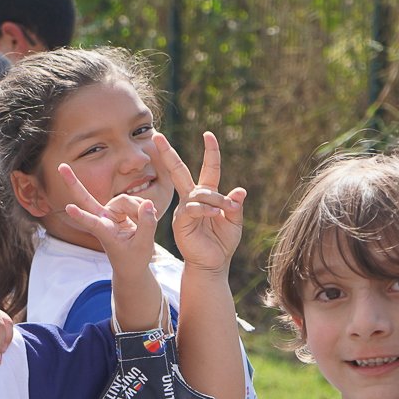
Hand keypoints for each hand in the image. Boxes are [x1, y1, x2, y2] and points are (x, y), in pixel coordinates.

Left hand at [54, 163, 159, 280]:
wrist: (131, 265)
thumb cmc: (133, 259)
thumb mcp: (143, 246)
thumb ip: (146, 224)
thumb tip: (148, 203)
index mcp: (104, 233)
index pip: (91, 223)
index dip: (81, 216)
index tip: (68, 209)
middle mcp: (103, 220)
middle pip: (86, 198)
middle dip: (73, 183)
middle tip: (60, 166)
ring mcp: (108, 213)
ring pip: (125, 199)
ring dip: (139, 209)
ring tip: (144, 225)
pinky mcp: (116, 210)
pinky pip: (133, 201)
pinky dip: (142, 208)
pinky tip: (146, 217)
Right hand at [158, 132, 244, 273]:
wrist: (212, 264)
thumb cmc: (222, 244)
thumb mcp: (234, 222)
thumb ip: (234, 206)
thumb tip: (240, 190)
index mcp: (206, 195)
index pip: (209, 169)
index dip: (210, 152)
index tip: (209, 135)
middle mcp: (192, 198)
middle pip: (179, 171)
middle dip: (168, 153)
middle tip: (157, 135)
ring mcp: (184, 208)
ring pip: (200, 193)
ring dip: (217, 200)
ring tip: (229, 212)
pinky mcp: (180, 221)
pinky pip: (193, 208)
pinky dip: (207, 210)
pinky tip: (216, 215)